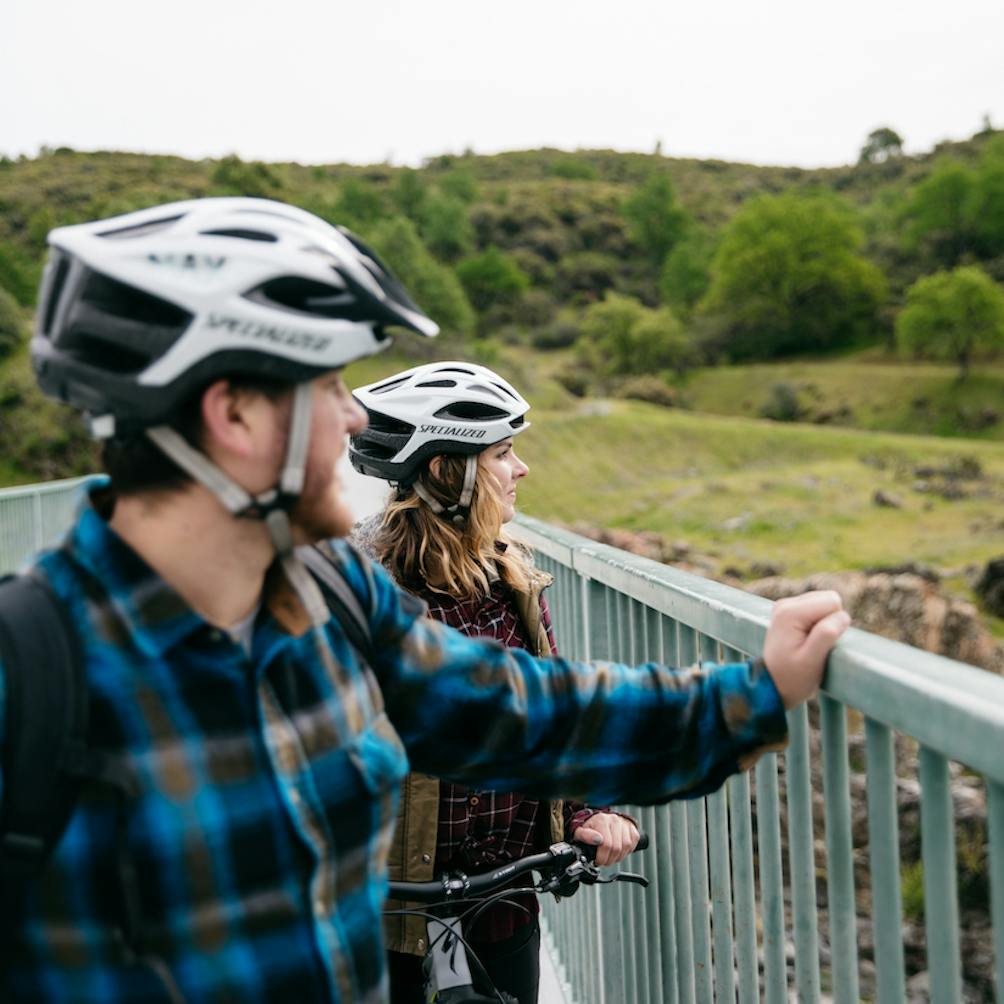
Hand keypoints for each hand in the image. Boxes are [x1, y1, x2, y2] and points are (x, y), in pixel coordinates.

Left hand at [572, 812, 638, 865]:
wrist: (599, 820)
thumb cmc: (590, 828)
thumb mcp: (580, 832)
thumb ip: (585, 835)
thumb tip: (596, 840)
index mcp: (602, 820)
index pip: (606, 844)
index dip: (602, 857)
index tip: (598, 861)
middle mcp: (614, 820)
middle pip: (616, 848)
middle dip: (609, 859)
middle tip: (604, 861)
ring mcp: (624, 823)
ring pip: (626, 846)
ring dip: (618, 856)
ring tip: (610, 856)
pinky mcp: (632, 828)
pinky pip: (633, 844)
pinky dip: (626, 851)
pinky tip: (618, 850)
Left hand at [762, 590, 849, 708]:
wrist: (773, 686)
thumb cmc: (793, 677)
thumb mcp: (812, 660)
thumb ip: (826, 634)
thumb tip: (842, 615)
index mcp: (790, 612)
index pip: (833, 602)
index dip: (835, 625)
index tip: (820, 644)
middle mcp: (785, 604)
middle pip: (829, 599)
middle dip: (830, 622)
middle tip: (815, 645)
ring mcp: (786, 606)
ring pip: (824, 603)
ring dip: (825, 624)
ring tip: (809, 644)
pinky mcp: (790, 612)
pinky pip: (817, 609)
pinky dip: (818, 624)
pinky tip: (806, 640)